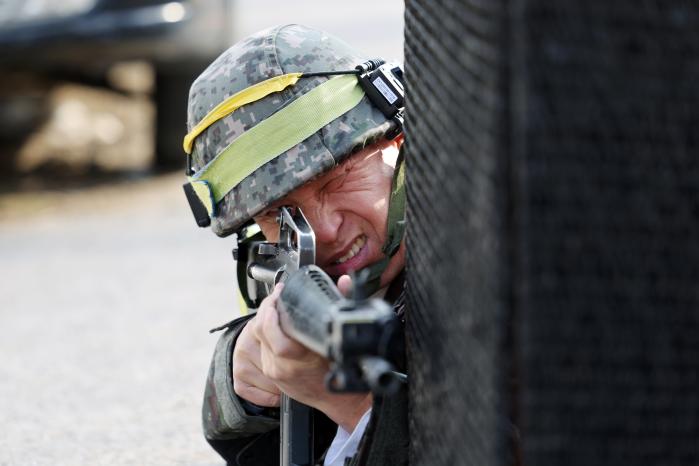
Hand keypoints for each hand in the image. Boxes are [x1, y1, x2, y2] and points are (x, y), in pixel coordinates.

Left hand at [236, 282, 371, 430]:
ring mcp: (275, 371)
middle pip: (261, 331)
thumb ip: (343, 305)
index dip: (271, 311)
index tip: (279, 294)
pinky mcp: (272, 373)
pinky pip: (260, 347)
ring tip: (274, 305)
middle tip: (276, 295)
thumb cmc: (342, 369)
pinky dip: (264, 332)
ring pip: (257, 338)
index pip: (274, 332)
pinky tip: (273, 323)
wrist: (338, 399)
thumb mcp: (342, 337)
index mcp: (302, 357)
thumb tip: (344, 282)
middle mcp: (285, 365)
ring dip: (263, 318)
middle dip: (266, 308)